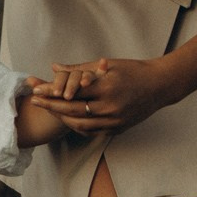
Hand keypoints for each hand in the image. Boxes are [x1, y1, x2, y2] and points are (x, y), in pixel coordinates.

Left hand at [28, 56, 171, 134]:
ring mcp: (115, 120)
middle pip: (72, 110)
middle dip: (51, 106)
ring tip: (49, 109)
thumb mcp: (108, 64)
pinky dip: (77, 126)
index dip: (51, 92)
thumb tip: (54, 67)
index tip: (36, 90)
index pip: (72, 93)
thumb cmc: (134, 70)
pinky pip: (92, 132)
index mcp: (107, 88)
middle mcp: (111, 107)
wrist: (161, 86)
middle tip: (35, 101)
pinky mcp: (118, 128)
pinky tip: (67, 119)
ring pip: (80, 125)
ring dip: (62, 118)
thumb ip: (79, 68)